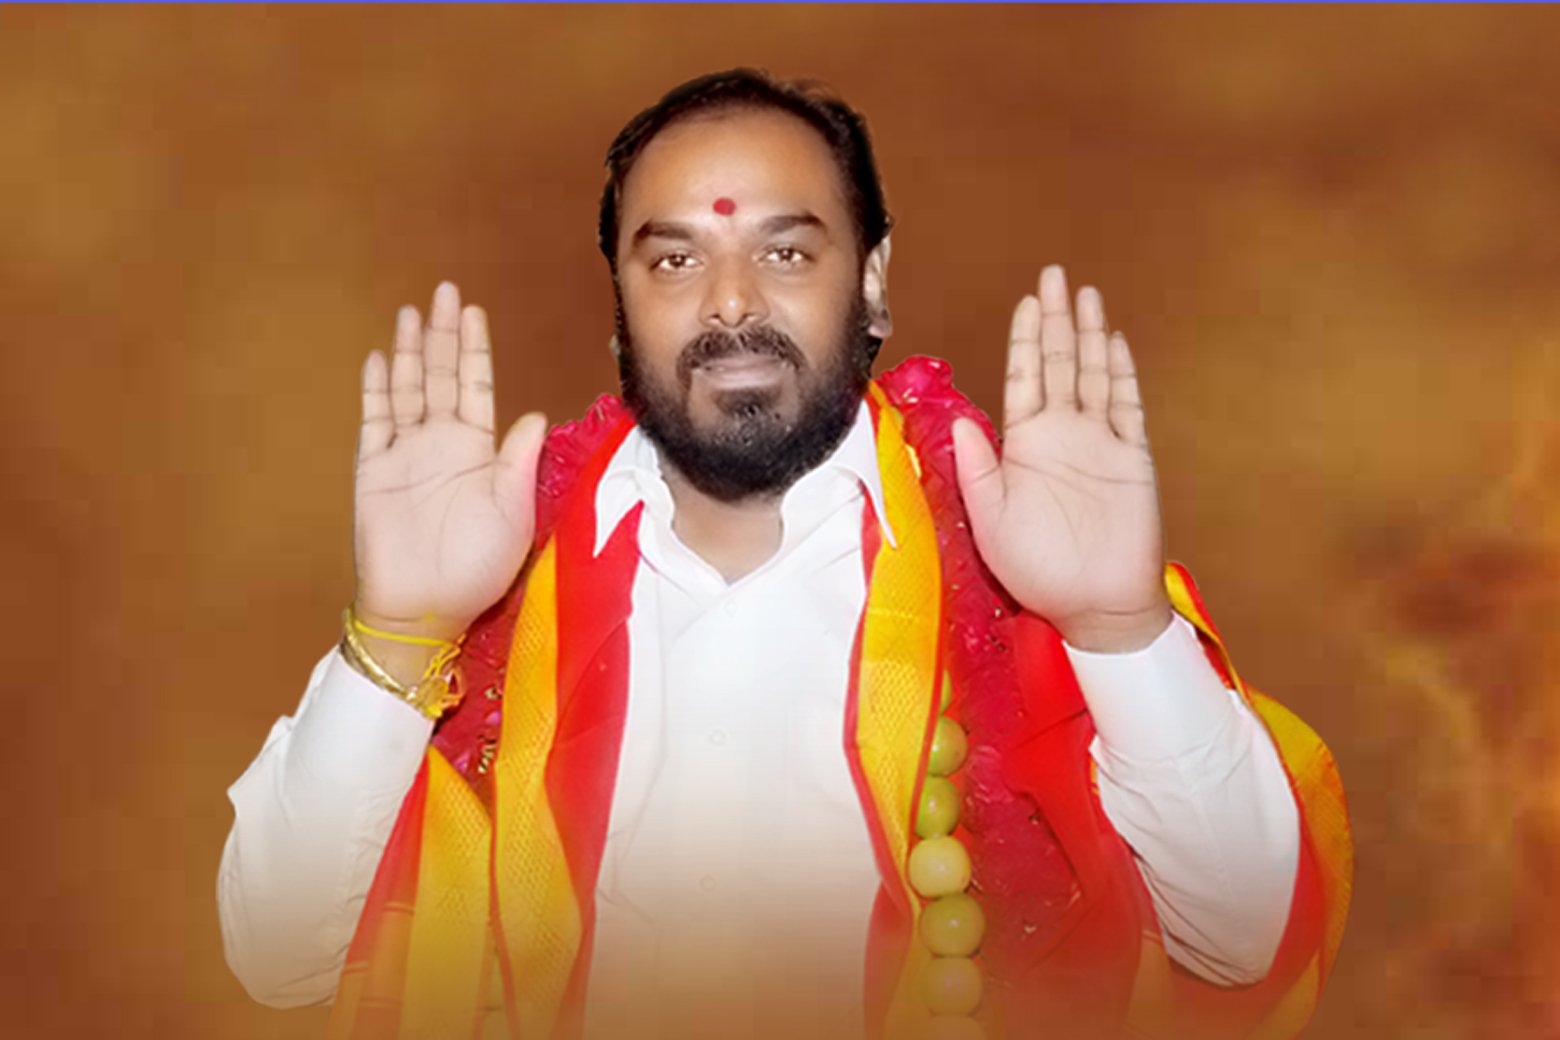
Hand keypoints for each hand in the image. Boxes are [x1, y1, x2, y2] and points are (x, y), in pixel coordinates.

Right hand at [352, 282, 546, 654]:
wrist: (426, 607)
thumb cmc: (476, 567)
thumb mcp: (512, 510)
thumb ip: (519, 460)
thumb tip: (536, 414)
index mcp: (478, 450)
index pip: (476, 387)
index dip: (474, 349)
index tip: (474, 312)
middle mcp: (441, 444)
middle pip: (441, 376)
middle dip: (443, 335)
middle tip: (445, 292)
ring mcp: (405, 453)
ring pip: (408, 389)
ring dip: (411, 352)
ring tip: (412, 314)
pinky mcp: (373, 469)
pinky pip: (375, 421)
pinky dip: (377, 389)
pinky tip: (381, 359)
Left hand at [952, 266, 1170, 652]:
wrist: (1093, 606)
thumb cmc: (1037, 570)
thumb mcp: (990, 519)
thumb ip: (975, 469)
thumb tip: (960, 420)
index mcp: (1024, 445)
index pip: (1024, 378)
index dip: (1026, 339)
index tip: (1026, 302)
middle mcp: (1061, 435)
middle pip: (1060, 364)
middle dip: (1056, 320)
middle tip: (1054, 276)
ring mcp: (1099, 443)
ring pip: (1093, 375)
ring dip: (1089, 335)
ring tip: (1085, 295)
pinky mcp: (1131, 459)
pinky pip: (1126, 407)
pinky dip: (1120, 374)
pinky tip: (1113, 343)